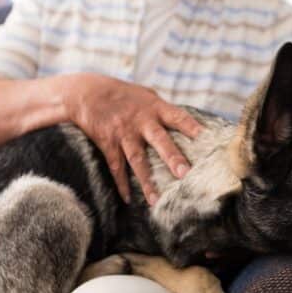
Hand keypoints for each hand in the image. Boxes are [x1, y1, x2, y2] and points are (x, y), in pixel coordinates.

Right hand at [64, 73, 202, 204]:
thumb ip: (164, 111)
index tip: (206, 138)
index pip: (178, 117)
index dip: (192, 127)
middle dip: (172, 157)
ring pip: (137, 160)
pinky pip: (116, 166)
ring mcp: (124, 133)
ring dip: (146, 181)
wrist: (85, 92)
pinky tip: (128, 199)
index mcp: (155, 108)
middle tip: (185, 174)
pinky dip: (121, 183)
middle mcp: (141, 121)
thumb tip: (188, 125)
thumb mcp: (146, 95)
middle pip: (160, 140)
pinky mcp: (108, 143)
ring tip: (156, 200)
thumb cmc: (123, 94)